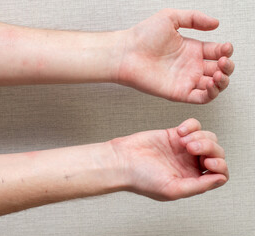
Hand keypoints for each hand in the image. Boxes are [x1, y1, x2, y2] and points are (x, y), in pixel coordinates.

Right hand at [110, 118, 228, 200]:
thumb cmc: (141, 179)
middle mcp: (190, 164)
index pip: (219, 173)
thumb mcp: (172, 189)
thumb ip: (199, 186)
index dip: (220, 166)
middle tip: (191, 148)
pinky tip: (179, 131)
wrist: (122, 160)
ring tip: (183, 140)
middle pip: (216, 153)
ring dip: (200, 136)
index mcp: (192, 180)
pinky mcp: (174, 134)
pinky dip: (191, 126)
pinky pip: (194, 125)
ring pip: (208, 137)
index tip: (207, 162)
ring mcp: (183, 148)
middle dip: (209, 148)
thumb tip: (220, 179)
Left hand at [116, 9, 234, 103]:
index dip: (226, 50)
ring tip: (219, 72)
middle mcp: (190, 65)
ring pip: (214, 86)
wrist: (126, 52)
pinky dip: (211, 93)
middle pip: (219, 70)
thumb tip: (216, 23)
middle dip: (228, 66)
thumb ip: (195, 18)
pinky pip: (201, 98)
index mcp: (191, 49)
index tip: (225, 46)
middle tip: (223, 60)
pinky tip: (212, 83)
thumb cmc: (142, 36)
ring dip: (223, 81)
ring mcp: (185, 80)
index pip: (217, 52)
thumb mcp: (171, 18)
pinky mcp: (178, 93)